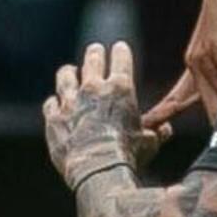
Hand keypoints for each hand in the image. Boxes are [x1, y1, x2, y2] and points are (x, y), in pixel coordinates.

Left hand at [44, 38, 153, 185]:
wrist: (98, 170)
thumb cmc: (128, 156)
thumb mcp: (150, 144)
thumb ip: (156, 133)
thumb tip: (165, 130)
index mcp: (121, 89)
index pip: (121, 58)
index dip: (120, 51)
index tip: (119, 46)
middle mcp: (93, 89)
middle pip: (92, 60)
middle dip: (95, 53)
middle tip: (95, 50)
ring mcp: (70, 102)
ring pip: (66, 76)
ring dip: (69, 72)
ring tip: (70, 70)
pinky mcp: (54, 119)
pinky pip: (51, 104)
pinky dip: (55, 103)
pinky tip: (56, 104)